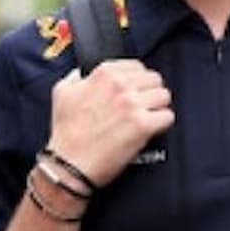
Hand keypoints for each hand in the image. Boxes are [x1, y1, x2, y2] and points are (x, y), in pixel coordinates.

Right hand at [48, 59, 173, 186]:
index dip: (137, 81)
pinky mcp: (142, 126)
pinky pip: (167, 117)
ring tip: (146, 119)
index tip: (133, 92)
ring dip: (157, 108)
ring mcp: (132, 105)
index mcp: (104, 74)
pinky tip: (150, 130)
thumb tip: (80, 75)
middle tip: (142, 107)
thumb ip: (75, 79)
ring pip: (164, 96)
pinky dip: (162, 125)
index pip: (137, 66)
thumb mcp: (62, 94)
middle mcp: (120, 85)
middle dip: (150, 93)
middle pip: (155, 80)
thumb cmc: (65, 133)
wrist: (69, 164)